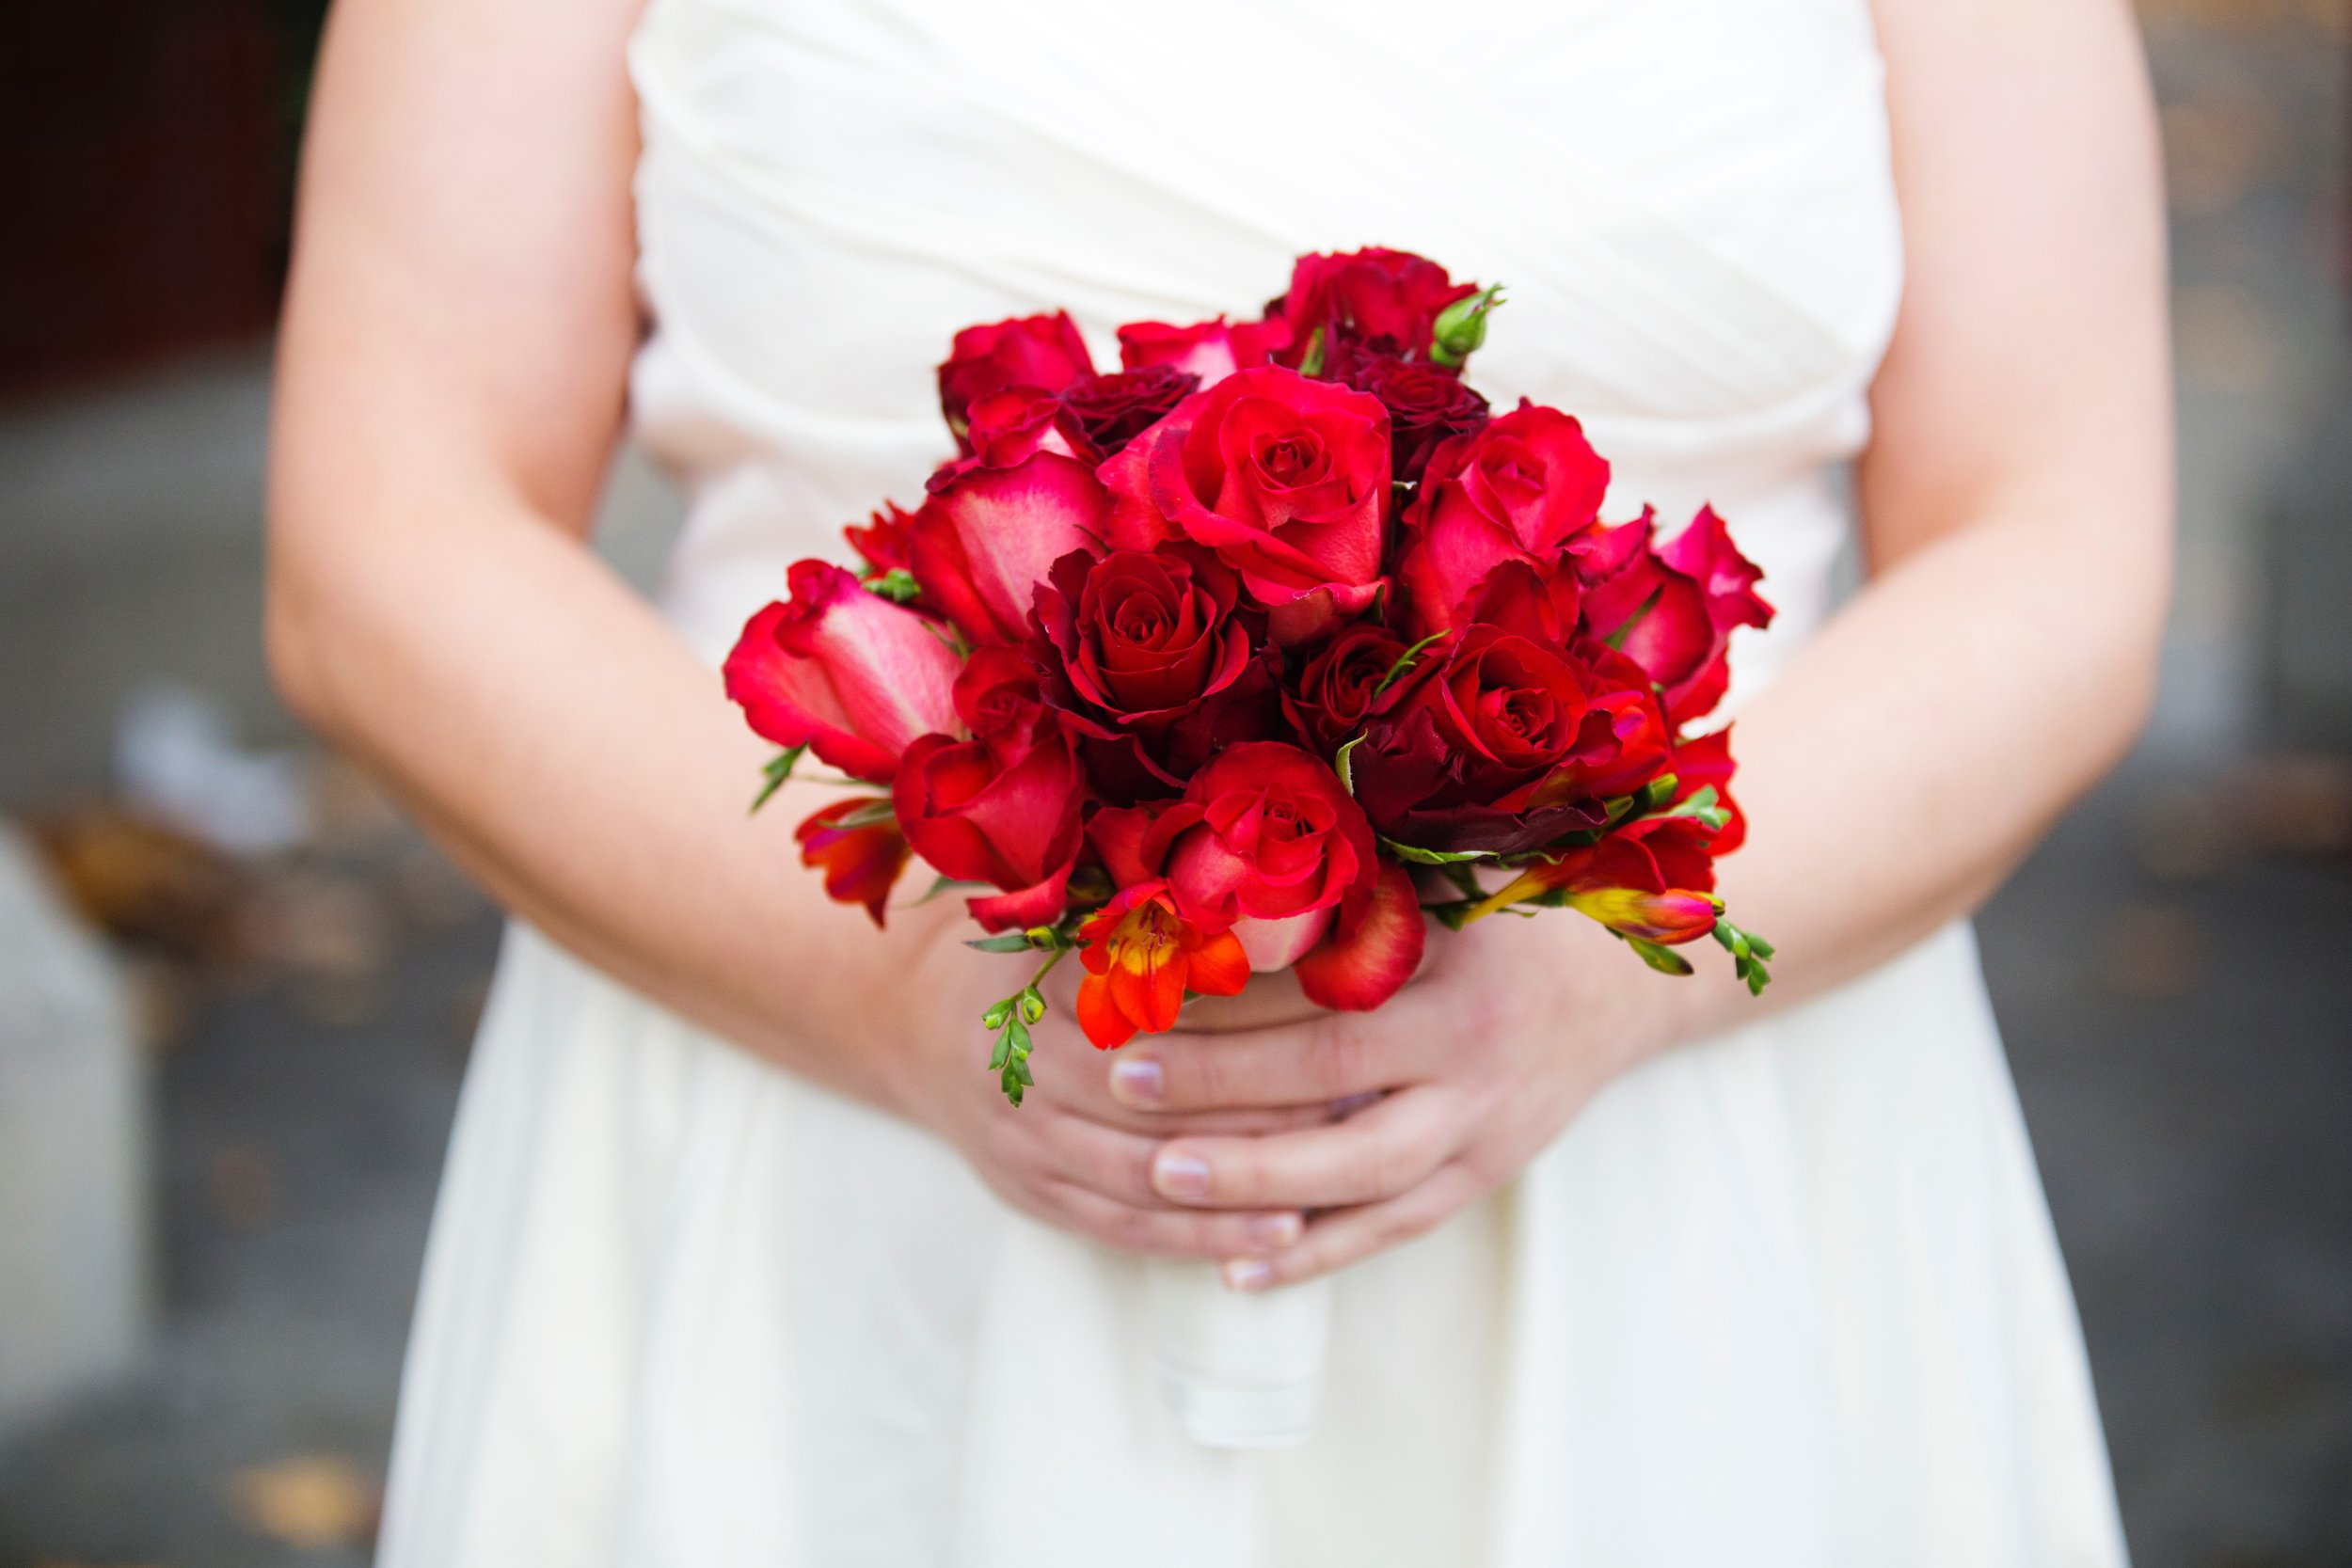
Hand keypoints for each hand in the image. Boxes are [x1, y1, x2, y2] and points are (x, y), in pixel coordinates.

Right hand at [877, 901, 1326, 1261]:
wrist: (908, 1021)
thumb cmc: (1025, 943)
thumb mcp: (1069, 897)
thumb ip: (1154, 893)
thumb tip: (1278, 868)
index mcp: (1046, 977)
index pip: (1167, 999)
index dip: (1256, 1004)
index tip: (1343, 1005)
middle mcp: (1029, 1064)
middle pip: (1165, 1093)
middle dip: (1268, 1095)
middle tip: (1370, 1093)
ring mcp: (1026, 1139)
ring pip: (1152, 1170)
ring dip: (1249, 1177)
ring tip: (1346, 1172)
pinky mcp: (1035, 1193)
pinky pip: (1128, 1226)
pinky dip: (1207, 1234)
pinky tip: (1284, 1232)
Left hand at [1098, 910, 1676, 1287]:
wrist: (1616, 988)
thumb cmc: (1502, 912)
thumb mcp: (1440, 876)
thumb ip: (1343, 883)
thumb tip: (1205, 876)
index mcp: (1454, 958)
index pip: (1326, 975)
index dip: (1233, 983)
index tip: (1146, 981)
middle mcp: (1472, 1046)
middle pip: (1334, 1072)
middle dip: (1222, 1081)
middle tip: (1125, 1079)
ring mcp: (1484, 1124)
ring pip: (1363, 1171)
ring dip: (1258, 1182)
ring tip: (1161, 1178)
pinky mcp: (1483, 1177)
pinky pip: (1393, 1228)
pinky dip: (1315, 1254)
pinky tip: (1236, 1269)